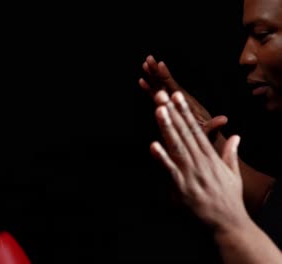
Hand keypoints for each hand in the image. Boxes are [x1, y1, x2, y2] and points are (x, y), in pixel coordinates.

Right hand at [139, 55, 227, 136]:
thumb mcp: (210, 133)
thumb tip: (223, 120)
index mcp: (186, 104)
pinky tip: (142, 82)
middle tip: (149, 58)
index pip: (174, 87)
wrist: (207, 142)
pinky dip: (149, 89)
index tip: (160, 64)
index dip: (167, 76)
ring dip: (152, 76)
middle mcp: (181, 100)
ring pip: (161, 87)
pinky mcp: (170, 108)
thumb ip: (214, 126)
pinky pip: (157, 96)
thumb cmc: (207, 138)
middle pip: (166, 83)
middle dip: (157, 71)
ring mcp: (175, 103)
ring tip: (145, 64)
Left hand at [150, 90, 249, 232]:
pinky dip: (162, 158)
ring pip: (177, 146)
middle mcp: (200, 161)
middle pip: (183, 132)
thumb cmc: (229, 199)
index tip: (176, 96)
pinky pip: (170, 170)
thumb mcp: (232, 173)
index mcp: (210, 156)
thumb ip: (230, 153)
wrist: (228, 224)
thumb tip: (236, 136)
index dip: (184, 112)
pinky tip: (153, 145)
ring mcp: (191, 173)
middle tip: (161, 94)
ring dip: (167, 127)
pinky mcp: (183, 187)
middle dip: (172, 113)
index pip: (195, 129)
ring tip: (159, 110)